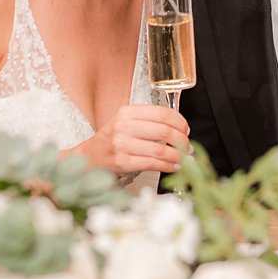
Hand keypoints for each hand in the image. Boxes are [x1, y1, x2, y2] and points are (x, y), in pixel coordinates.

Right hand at [72, 104, 190, 173]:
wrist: (90, 156)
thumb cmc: (112, 139)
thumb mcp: (126, 121)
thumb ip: (148, 120)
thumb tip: (179, 128)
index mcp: (127, 112)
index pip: (162, 113)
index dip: (179, 122)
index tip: (186, 129)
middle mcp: (124, 126)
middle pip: (164, 131)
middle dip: (182, 140)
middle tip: (187, 146)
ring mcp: (122, 145)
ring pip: (160, 150)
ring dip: (177, 156)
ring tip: (184, 158)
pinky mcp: (123, 162)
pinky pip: (152, 164)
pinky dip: (168, 166)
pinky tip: (174, 166)